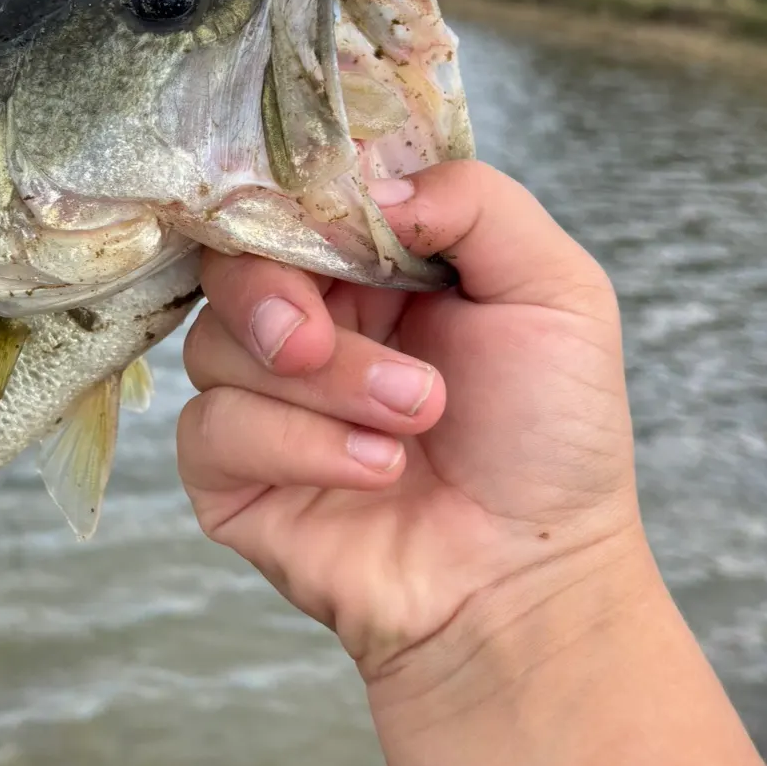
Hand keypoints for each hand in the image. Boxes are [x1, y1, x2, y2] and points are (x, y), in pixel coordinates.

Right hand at [177, 158, 642, 690]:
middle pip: (231, 262)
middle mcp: (310, 319)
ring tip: (411, 425)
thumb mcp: (556, 290)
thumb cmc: (552, 437)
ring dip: (323, 386)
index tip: (338, 231)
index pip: (294, 199)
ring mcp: (264, 396)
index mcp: (369, 266)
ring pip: (216, 345)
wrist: (533, 579)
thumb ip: (476, 203)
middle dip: (276, 297)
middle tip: (324, 345)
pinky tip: (375, 472)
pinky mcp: (234, 474)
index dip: (298, 205)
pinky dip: (295, 445)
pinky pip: (210, 429)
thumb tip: (368, 186)